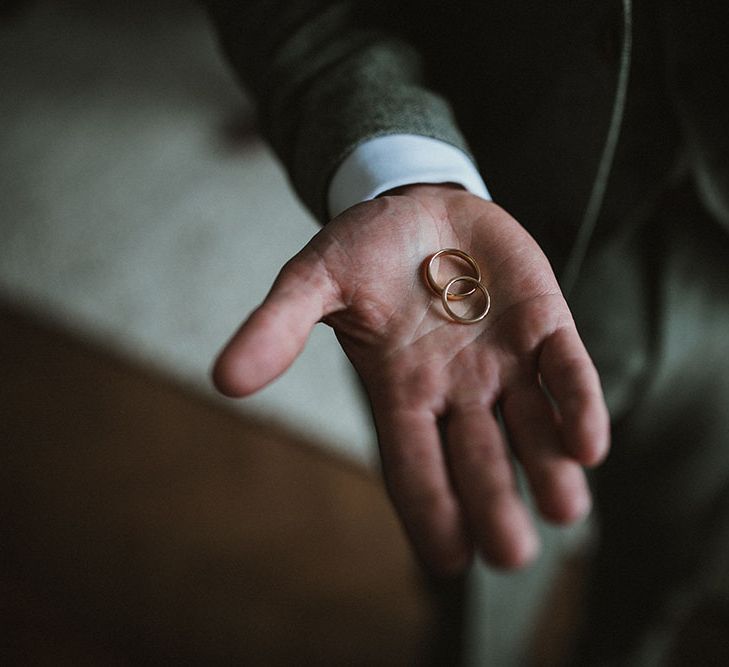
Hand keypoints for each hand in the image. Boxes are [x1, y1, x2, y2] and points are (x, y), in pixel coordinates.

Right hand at [213, 184, 608, 574]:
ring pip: (533, 428)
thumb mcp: (313, 280)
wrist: (419, 203)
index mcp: (401, 391)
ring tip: (564, 511)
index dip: (429, 510)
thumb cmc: (363, 250)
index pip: (413, 464)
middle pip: (479, 459)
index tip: (449, 560)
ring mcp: (505, 362)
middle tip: (511, 554)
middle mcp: (458, 391)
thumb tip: (223, 380)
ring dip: (551, 469)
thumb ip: (278, 327)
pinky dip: (578, 404)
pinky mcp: (544, 326)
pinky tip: (588, 443)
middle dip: (494, 504)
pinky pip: (566, 371)